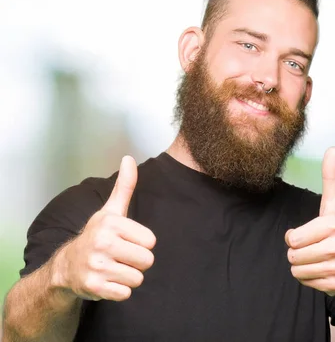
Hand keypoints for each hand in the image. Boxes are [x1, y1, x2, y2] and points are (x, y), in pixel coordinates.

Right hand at [52, 156, 155, 301]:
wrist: (67, 266)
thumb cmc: (96, 236)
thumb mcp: (110, 211)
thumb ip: (124, 186)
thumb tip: (129, 158)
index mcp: (111, 223)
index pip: (151, 241)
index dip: (141, 244)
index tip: (125, 241)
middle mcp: (102, 243)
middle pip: (148, 261)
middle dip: (137, 262)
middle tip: (120, 257)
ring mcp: (97, 266)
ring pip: (138, 278)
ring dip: (128, 277)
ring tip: (113, 268)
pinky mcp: (94, 287)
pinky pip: (126, 293)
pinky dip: (119, 291)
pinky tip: (107, 281)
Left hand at [285, 147, 334, 295]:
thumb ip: (330, 176)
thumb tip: (332, 149)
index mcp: (332, 225)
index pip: (292, 238)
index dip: (296, 236)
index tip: (310, 233)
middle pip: (292, 255)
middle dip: (298, 251)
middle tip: (314, 246)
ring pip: (296, 270)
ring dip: (302, 265)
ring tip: (318, 257)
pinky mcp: (334, 285)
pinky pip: (305, 282)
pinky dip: (310, 277)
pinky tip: (323, 268)